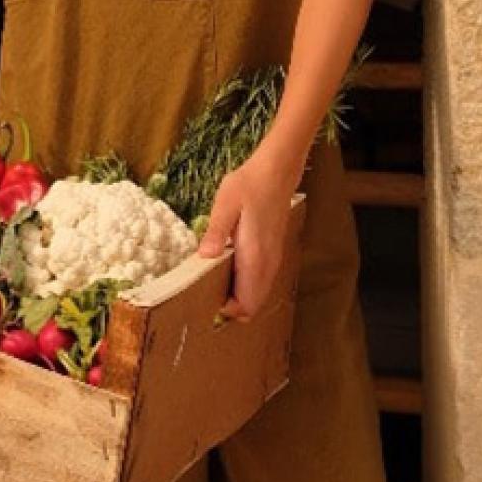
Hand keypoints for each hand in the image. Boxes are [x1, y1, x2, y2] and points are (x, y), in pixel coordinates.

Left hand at [194, 148, 298, 321]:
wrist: (277, 172)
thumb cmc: (249, 185)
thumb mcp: (225, 204)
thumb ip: (216, 232)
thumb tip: (204, 257)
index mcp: (254, 256)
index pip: (246, 303)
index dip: (227, 310)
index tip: (205, 299)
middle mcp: (267, 263)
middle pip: (253, 305)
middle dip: (231, 307)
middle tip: (205, 292)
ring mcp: (273, 258)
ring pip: (259, 294)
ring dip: (239, 296)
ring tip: (214, 280)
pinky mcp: (273, 251)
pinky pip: (262, 280)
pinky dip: (247, 284)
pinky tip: (229, 267)